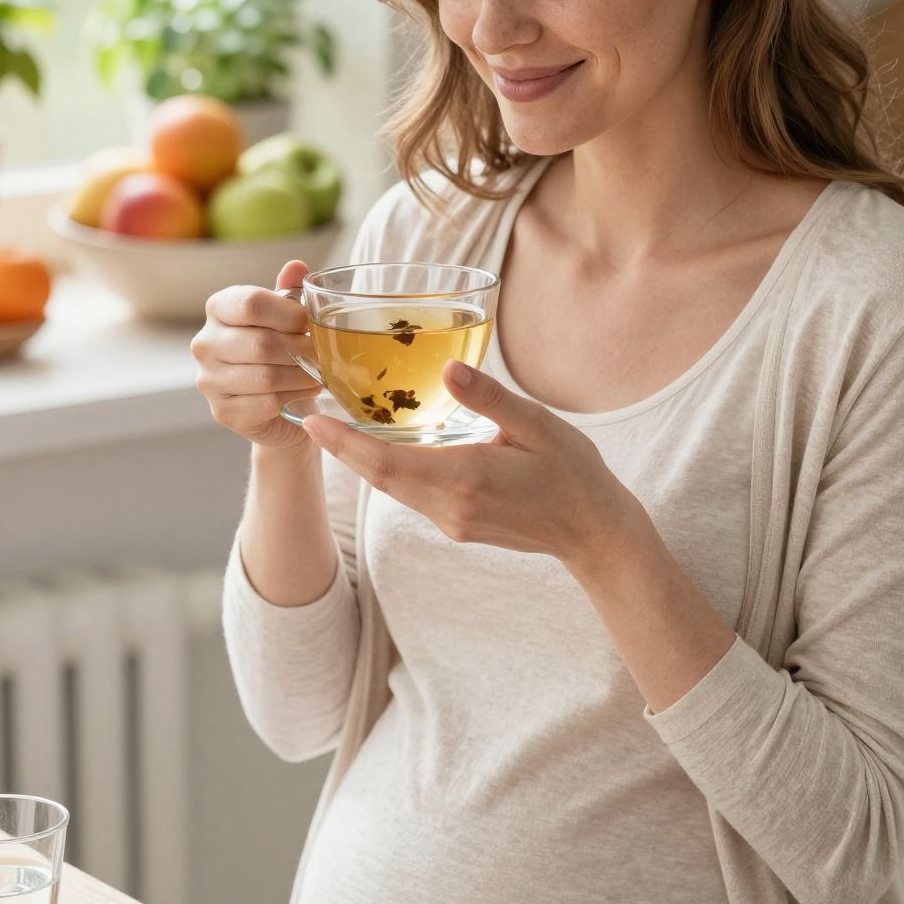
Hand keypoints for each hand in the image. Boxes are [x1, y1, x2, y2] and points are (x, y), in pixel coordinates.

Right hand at [191, 261, 320, 451]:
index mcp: (218, 308)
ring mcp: (209, 379)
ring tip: (316, 373)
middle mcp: (205, 342)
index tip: (309, 324)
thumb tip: (296, 267)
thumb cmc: (280, 351)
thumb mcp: (285, 317)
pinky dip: (293, 397)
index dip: (290, 314)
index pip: (251, 303)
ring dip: (301, 376)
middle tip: (320, 354)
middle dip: (301, 350)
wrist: (274, 404)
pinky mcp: (223, 411)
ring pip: (266, 376)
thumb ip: (289, 292)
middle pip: (261, 343)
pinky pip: (267, 403)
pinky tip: (304, 392)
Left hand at [300, 360, 634, 567]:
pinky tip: (382, 448)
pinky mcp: (457, 525)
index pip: (387, 463)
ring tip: (335, 427)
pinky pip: (412, 495)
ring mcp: (452, 522)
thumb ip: (490, 399)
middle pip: (379, 477)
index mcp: (468, 478)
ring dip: (363, 461)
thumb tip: (449, 370)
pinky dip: (390, 471)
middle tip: (310, 416)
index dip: (345, 444)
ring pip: (394, 488)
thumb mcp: (539, 426)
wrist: (592, 532)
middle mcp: (451, 507)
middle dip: (343, 449)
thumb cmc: (572, 473)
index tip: (312, 421)